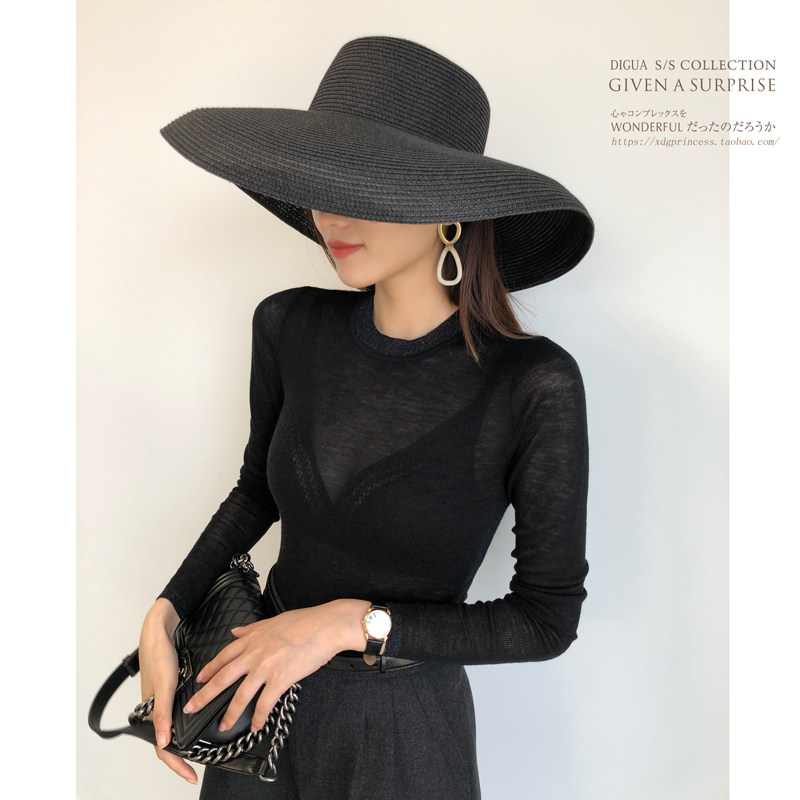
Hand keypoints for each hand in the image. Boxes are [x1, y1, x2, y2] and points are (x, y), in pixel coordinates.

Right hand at [138, 599, 197, 783]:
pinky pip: (176, 714)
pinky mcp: (170, 692)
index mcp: (151, 713)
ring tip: (199, 751)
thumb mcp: (165, 686)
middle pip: (168, 742)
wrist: (158, 633)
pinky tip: (196, 723)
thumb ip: (163, 714)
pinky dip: (186, 723)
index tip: (191, 776)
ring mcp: (163, 702)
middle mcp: (157, 710)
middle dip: (181, 758)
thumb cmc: (159, 657)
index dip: (177, 765)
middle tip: (197, 768)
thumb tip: (164, 742)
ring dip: (184, 742)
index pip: (163, 749)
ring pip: (173, 729)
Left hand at [183, 600, 368, 731]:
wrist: (325, 626)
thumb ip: (252, 628)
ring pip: (240, 695)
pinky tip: (256, 726)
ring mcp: (266, 668)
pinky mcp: (280, 680)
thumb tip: (236, 631)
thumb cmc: (304, 621)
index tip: (199, 680)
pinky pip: (264, 703)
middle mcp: (254, 654)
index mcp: (252, 639)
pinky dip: (258, 717)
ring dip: (230, 714)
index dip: (209, 669)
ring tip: (223, 726)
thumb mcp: (273, 621)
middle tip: (191, 708)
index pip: (224, 656)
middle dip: (204, 696)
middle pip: (223, 678)